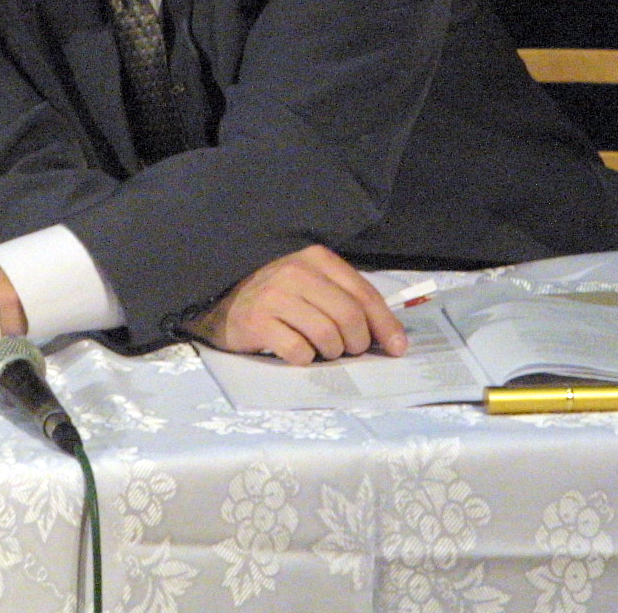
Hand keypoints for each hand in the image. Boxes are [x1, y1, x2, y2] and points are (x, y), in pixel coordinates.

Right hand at [184, 244, 407, 363]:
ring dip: (331, 354)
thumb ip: (345, 299)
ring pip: (328, 337)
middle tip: (349, 352)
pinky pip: (299, 352)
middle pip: (349, 318)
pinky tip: (296, 352)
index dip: (386, 325)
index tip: (397, 348)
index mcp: (315, 258)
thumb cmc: (274, 297)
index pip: (363, 294)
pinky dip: (305, 360)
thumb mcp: (310, 284)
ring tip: (321, 351)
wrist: (220, 302)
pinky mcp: (258, 322)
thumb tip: (391, 337)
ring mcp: (274, 296)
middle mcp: (295, 272)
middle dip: (358, 344)